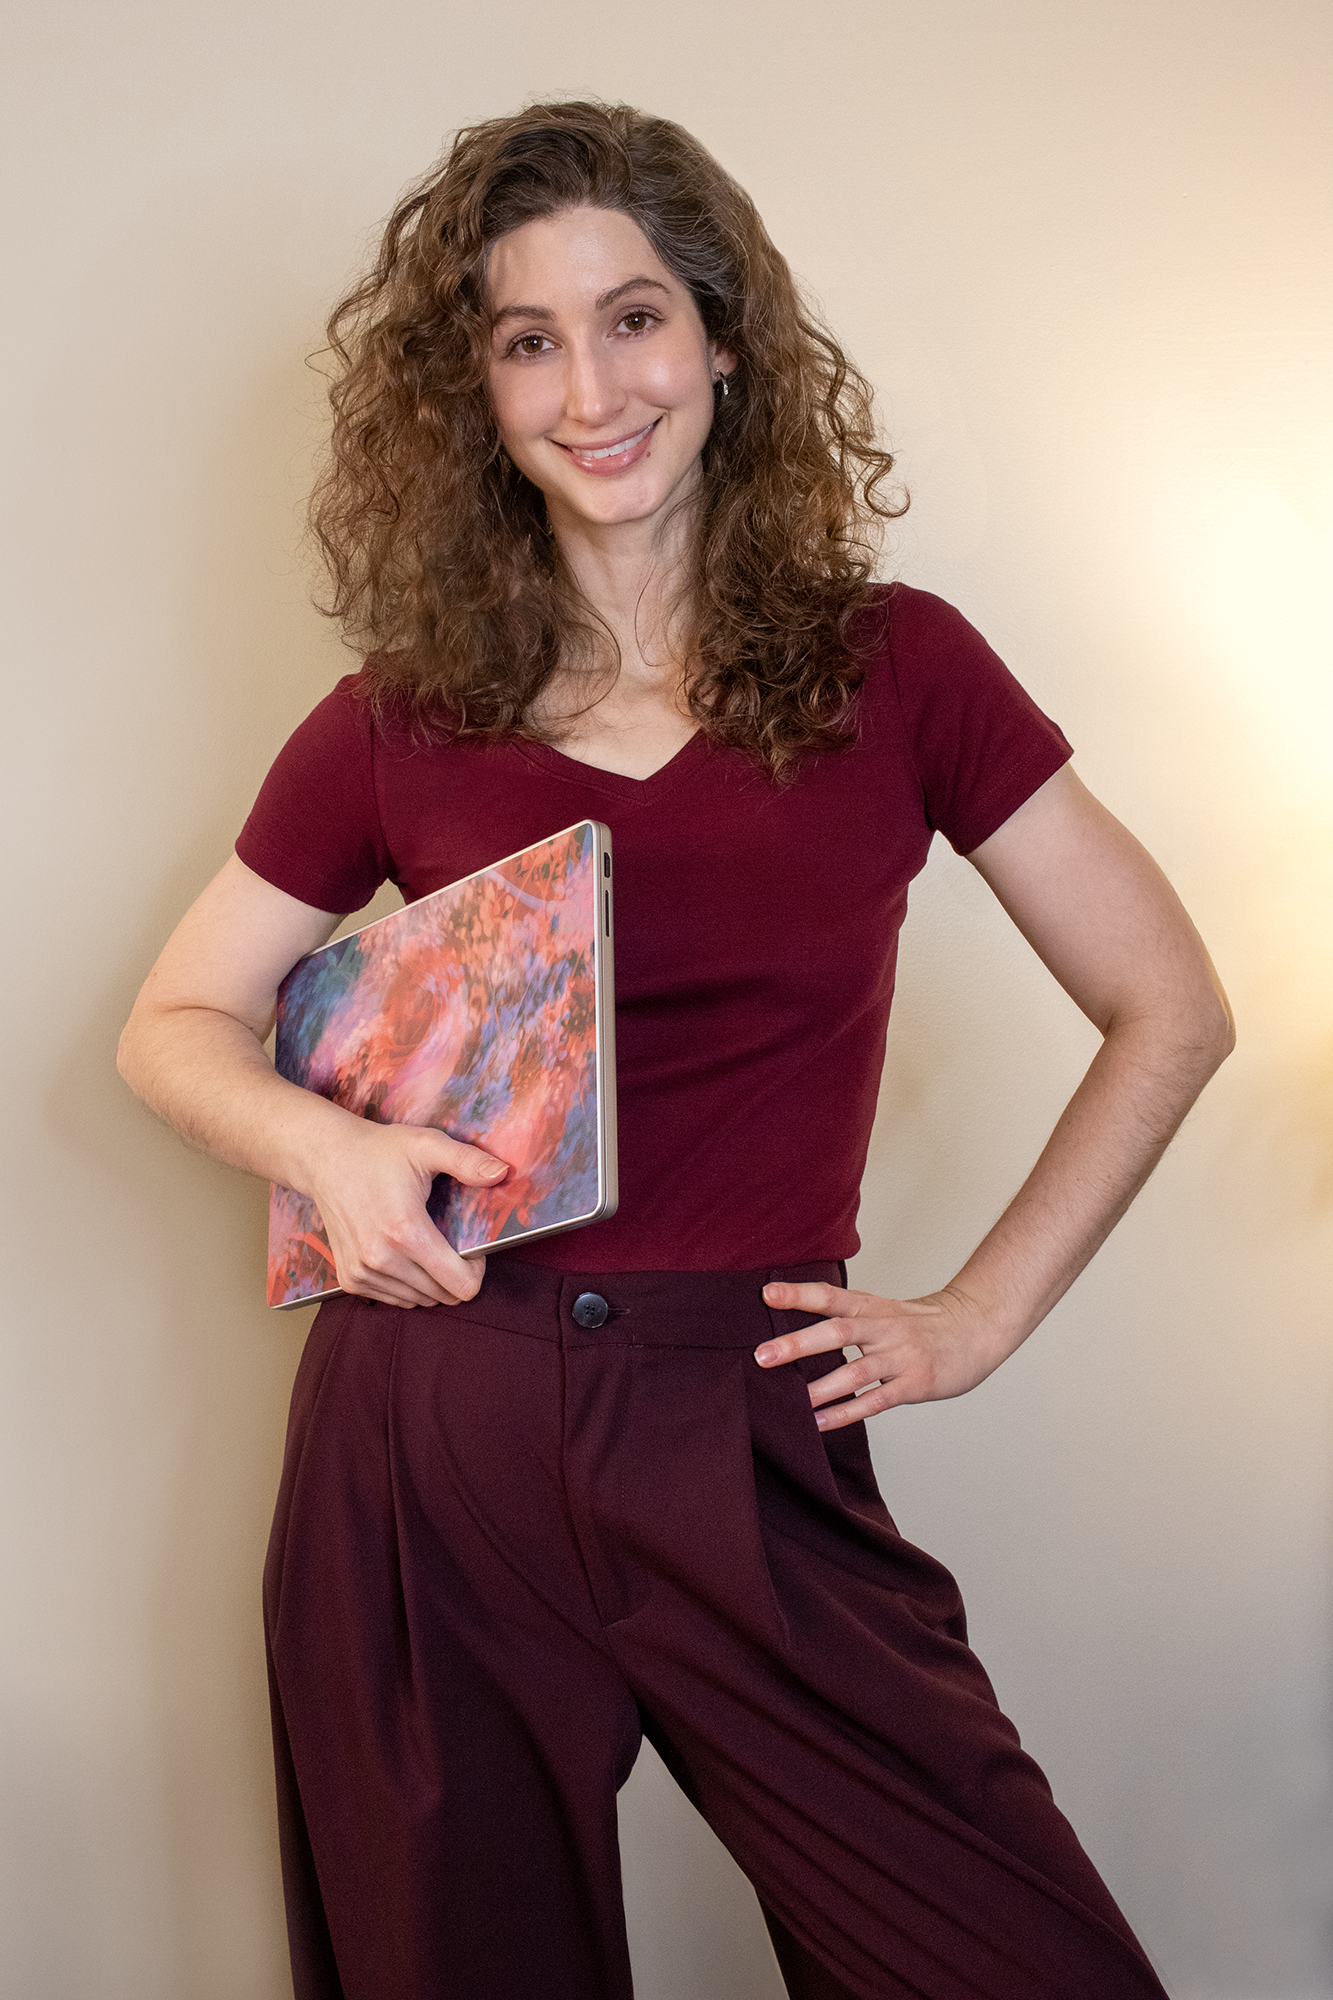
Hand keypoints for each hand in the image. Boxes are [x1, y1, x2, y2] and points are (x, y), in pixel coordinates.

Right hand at [306, 1118, 509, 1308]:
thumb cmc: (378, 1151)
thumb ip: (467, 1161)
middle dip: (455, 1273)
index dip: (476, 1269)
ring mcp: (362, 1273)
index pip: (461, 1285)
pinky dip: (407, 1285)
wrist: (326, 1159)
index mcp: (406, 1232)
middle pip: (444, 1296)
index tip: (470, 1247)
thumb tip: (503, 1173)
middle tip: (447, 1241)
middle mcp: (381, 1260)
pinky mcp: (349, 1280)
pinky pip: (395, 1299)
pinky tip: (402, 1253)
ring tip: (423, 1245)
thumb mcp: (426, 1145)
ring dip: (431, 1281)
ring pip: (420, 1301)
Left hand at [755, 1281, 1011, 1429]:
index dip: (798, 1294)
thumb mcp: (886, 1310)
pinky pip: (877, 1400)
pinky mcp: (916, 1382)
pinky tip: (822, 1422)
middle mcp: (884, 1328)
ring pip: (855, 1371)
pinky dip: (847, 1412)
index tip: (767, 1292)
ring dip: (820, 1388)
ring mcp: (901, 1356)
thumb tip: (799, 1333)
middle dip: (797, 1344)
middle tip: (762, 1355)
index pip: (830, 1296)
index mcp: (872, 1307)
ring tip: (791, 1402)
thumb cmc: (924, 1323)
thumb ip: (850, 1319)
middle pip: (837, 1332)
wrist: (978, 1328)